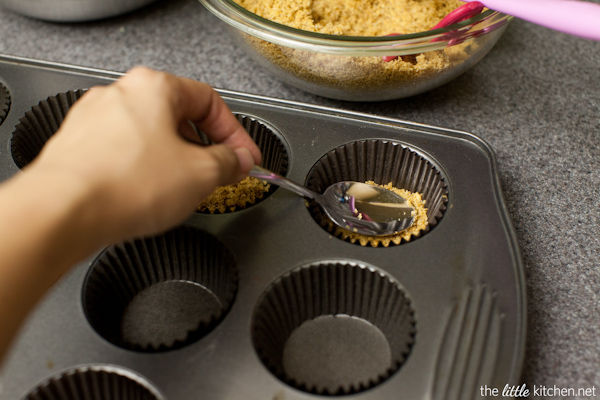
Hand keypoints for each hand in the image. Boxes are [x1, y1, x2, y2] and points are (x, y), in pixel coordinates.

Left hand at [30, 66, 261, 241]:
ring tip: (186, 190)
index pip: (211, 102)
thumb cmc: (122, 184)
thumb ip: (229, 162)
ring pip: (152, 137)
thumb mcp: (200, 174)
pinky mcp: (81, 149)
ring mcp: (97, 121)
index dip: (236, 134)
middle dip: (206, 149)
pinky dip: (146, 171)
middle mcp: (121, 95)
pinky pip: (127, 155)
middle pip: (180, 118)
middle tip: (220, 174)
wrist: (63, 212)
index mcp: (154, 87)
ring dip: (177, 162)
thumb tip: (238, 160)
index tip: (246, 157)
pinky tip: (151, 195)